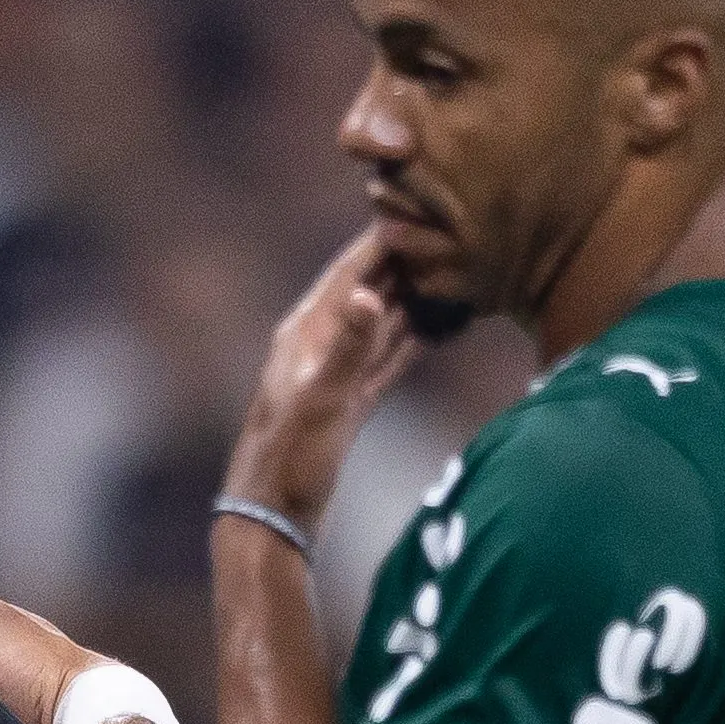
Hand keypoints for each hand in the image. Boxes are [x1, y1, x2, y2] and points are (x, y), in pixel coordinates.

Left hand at [224, 228, 420, 532]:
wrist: (272, 516)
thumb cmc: (289, 460)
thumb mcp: (321, 401)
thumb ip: (350, 349)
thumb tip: (369, 295)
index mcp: (304, 333)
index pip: (348, 273)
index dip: (380, 241)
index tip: (416, 207)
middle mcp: (316, 345)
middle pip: (367, 291)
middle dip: (404, 263)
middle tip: (450, 233)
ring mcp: (332, 373)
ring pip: (379, 324)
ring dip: (412, 299)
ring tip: (452, 272)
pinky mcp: (347, 402)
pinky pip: (384, 360)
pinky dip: (410, 342)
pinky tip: (437, 330)